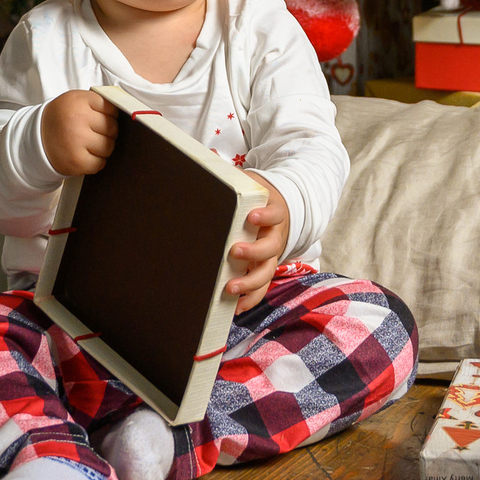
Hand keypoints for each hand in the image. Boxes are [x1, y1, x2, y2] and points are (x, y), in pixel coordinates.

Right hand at [40, 89, 116, 177]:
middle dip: (108, 131)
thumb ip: (98, 101)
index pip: (111, 107)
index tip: (99, 116)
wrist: (37, 139)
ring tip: (90, 143)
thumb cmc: (63, 118)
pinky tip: (86, 155)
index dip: (109, 114)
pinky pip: (100, 163)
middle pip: (112, 127)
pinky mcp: (76, 161)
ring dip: (104, 147)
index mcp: (78, 101)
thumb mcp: (76, 100)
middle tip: (94, 131)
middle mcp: (77, 119)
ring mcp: (76, 141)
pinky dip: (97, 161)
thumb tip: (128, 110)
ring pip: (109, 146)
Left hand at [226, 175, 288, 312]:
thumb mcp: (249, 185)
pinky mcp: (264, 270)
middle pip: (270, 248)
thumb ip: (234, 181)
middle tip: (234, 251)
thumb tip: (202, 171)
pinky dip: (249, 299)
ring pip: (267, 272)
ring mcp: (271, 256)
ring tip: (231, 288)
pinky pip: (261, 288)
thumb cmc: (257, 199)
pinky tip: (235, 307)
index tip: (252, 216)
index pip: (274, 214)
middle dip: (253, 252)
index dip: (265, 216)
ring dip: (250, 282)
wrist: (278, 209)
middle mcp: (275, 237)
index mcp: (273, 214)